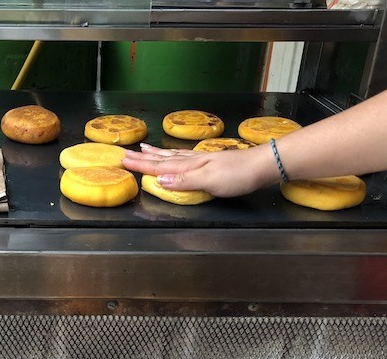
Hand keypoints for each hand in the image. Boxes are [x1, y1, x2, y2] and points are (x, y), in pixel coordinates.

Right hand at [121, 143, 278, 197]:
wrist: (262, 165)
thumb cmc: (238, 175)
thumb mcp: (210, 181)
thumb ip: (184, 181)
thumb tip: (159, 180)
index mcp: (190, 167)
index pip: (160, 167)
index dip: (142, 165)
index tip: (124, 161)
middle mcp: (193, 162)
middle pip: (163, 159)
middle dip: (144, 158)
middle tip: (126, 154)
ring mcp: (202, 160)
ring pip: (172, 157)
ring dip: (156, 154)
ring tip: (143, 149)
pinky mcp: (210, 162)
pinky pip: (184, 158)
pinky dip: (173, 156)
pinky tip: (173, 155)